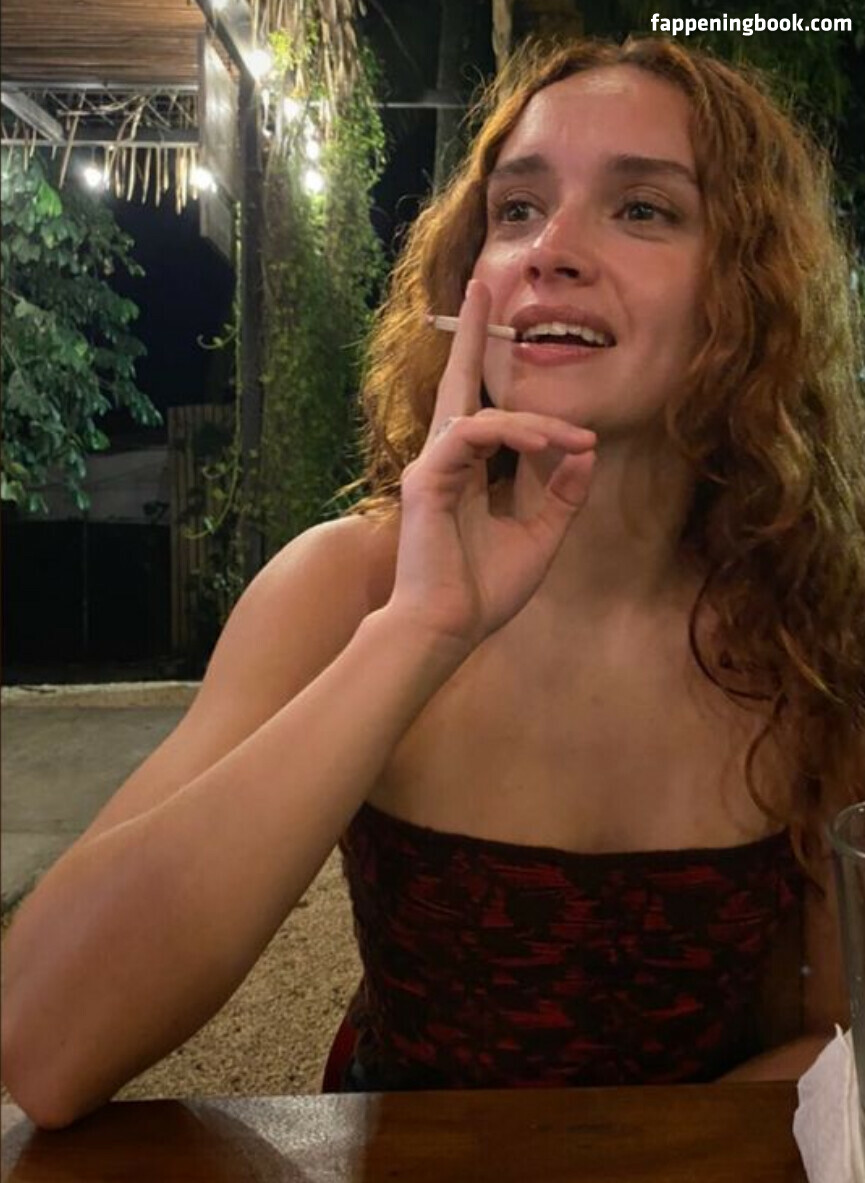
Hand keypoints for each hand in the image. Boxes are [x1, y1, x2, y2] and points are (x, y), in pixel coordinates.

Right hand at [389, 279, 596, 651]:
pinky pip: (475, 433)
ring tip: (576, 439)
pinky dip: (516, 433)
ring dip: (537, 423)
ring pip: (483, 414)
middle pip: (457, 384)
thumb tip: (583, 452)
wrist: (447, 628)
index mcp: (468, 473)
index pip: (483, 412)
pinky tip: (550, 445)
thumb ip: (561, 495)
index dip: (498, 381)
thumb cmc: (484, 591)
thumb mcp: (540, 538)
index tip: (523, 356)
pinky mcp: (428, 477)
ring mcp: (433, 465)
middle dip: (469, 334)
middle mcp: (446, 460)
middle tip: (480, 286)